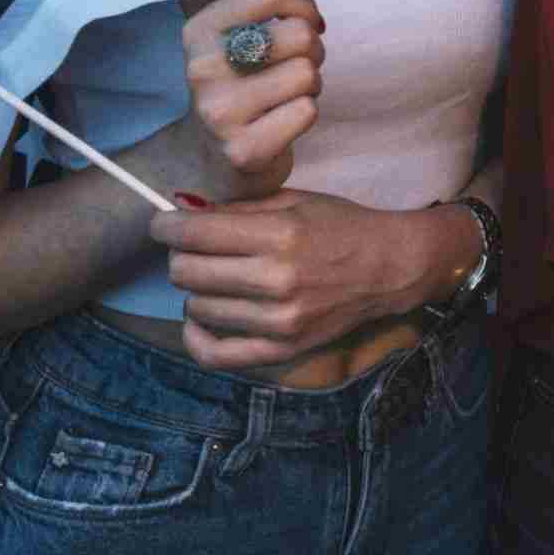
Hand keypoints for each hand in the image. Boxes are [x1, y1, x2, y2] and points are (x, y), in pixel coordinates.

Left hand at [148, 189, 420, 370]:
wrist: (391, 268)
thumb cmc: (342, 226)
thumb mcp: (295, 201)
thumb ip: (238, 207)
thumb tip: (182, 210)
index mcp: (281, 235)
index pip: (195, 234)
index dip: (165, 226)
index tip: (162, 224)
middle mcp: (278, 279)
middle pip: (187, 271)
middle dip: (179, 254)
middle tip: (190, 247)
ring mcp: (280, 320)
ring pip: (196, 308)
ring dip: (194, 289)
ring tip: (211, 276)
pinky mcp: (283, 349)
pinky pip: (216, 354)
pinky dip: (195, 336)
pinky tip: (200, 318)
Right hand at [172, 0, 326, 199]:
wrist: (206, 162)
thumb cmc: (232, 86)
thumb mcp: (216, 37)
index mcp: (199, 31)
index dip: (304, 5)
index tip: (306, 22)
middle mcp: (203, 69)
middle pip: (300, 35)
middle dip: (312, 50)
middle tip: (295, 65)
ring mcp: (220, 113)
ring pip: (308, 74)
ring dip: (311, 84)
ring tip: (287, 94)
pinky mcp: (244, 150)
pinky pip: (307, 111)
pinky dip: (306, 113)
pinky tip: (283, 120)